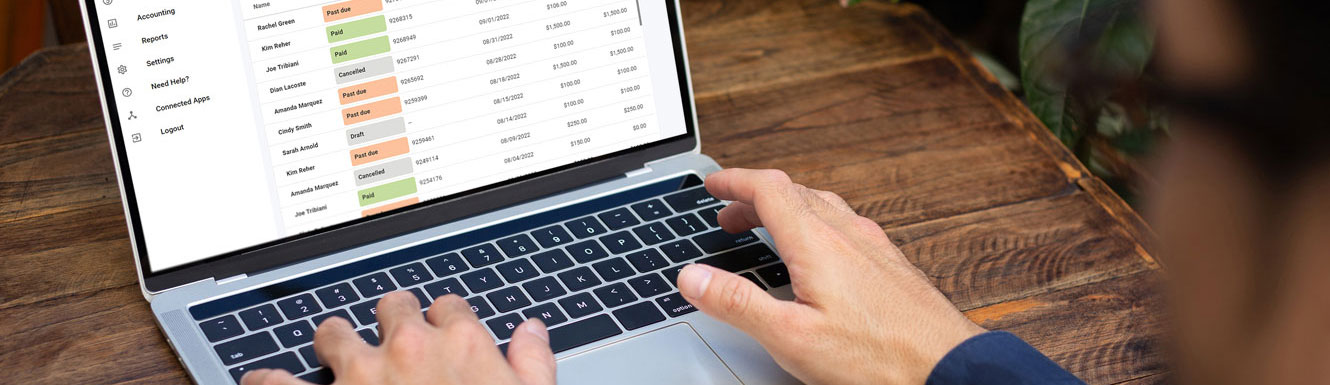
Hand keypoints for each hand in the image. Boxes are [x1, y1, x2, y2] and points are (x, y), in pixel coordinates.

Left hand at [241, 292, 554, 384]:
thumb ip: (531, 363)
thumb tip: (530, 331)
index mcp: (462, 345)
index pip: (449, 307)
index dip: (444, 319)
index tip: (441, 330)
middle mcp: (409, 348)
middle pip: (393, 308)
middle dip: (392, 318)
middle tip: (392, 339)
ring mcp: (362, 372)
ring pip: (336, 332)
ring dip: (334, 340)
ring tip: (333, 349)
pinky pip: (279, 384)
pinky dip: (269, 382)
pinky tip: (266, 382)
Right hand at [677, 169, 984, 384]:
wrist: (948, 371)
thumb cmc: (878, 358)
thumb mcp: (791, 337)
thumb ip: (739, 304)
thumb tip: (694, 277)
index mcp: (818, 243)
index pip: (768, 189)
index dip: (734, 180)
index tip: (712, 183)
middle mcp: (849, 235)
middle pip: (794, 194)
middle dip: (754, 198)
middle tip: (728, 215)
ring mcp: (874, 248)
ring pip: (824, 207)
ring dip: (787, 209)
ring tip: (768, 229)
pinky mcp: (892, 266)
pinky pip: (847, 226)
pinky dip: (817, 225)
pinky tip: (822, 253)